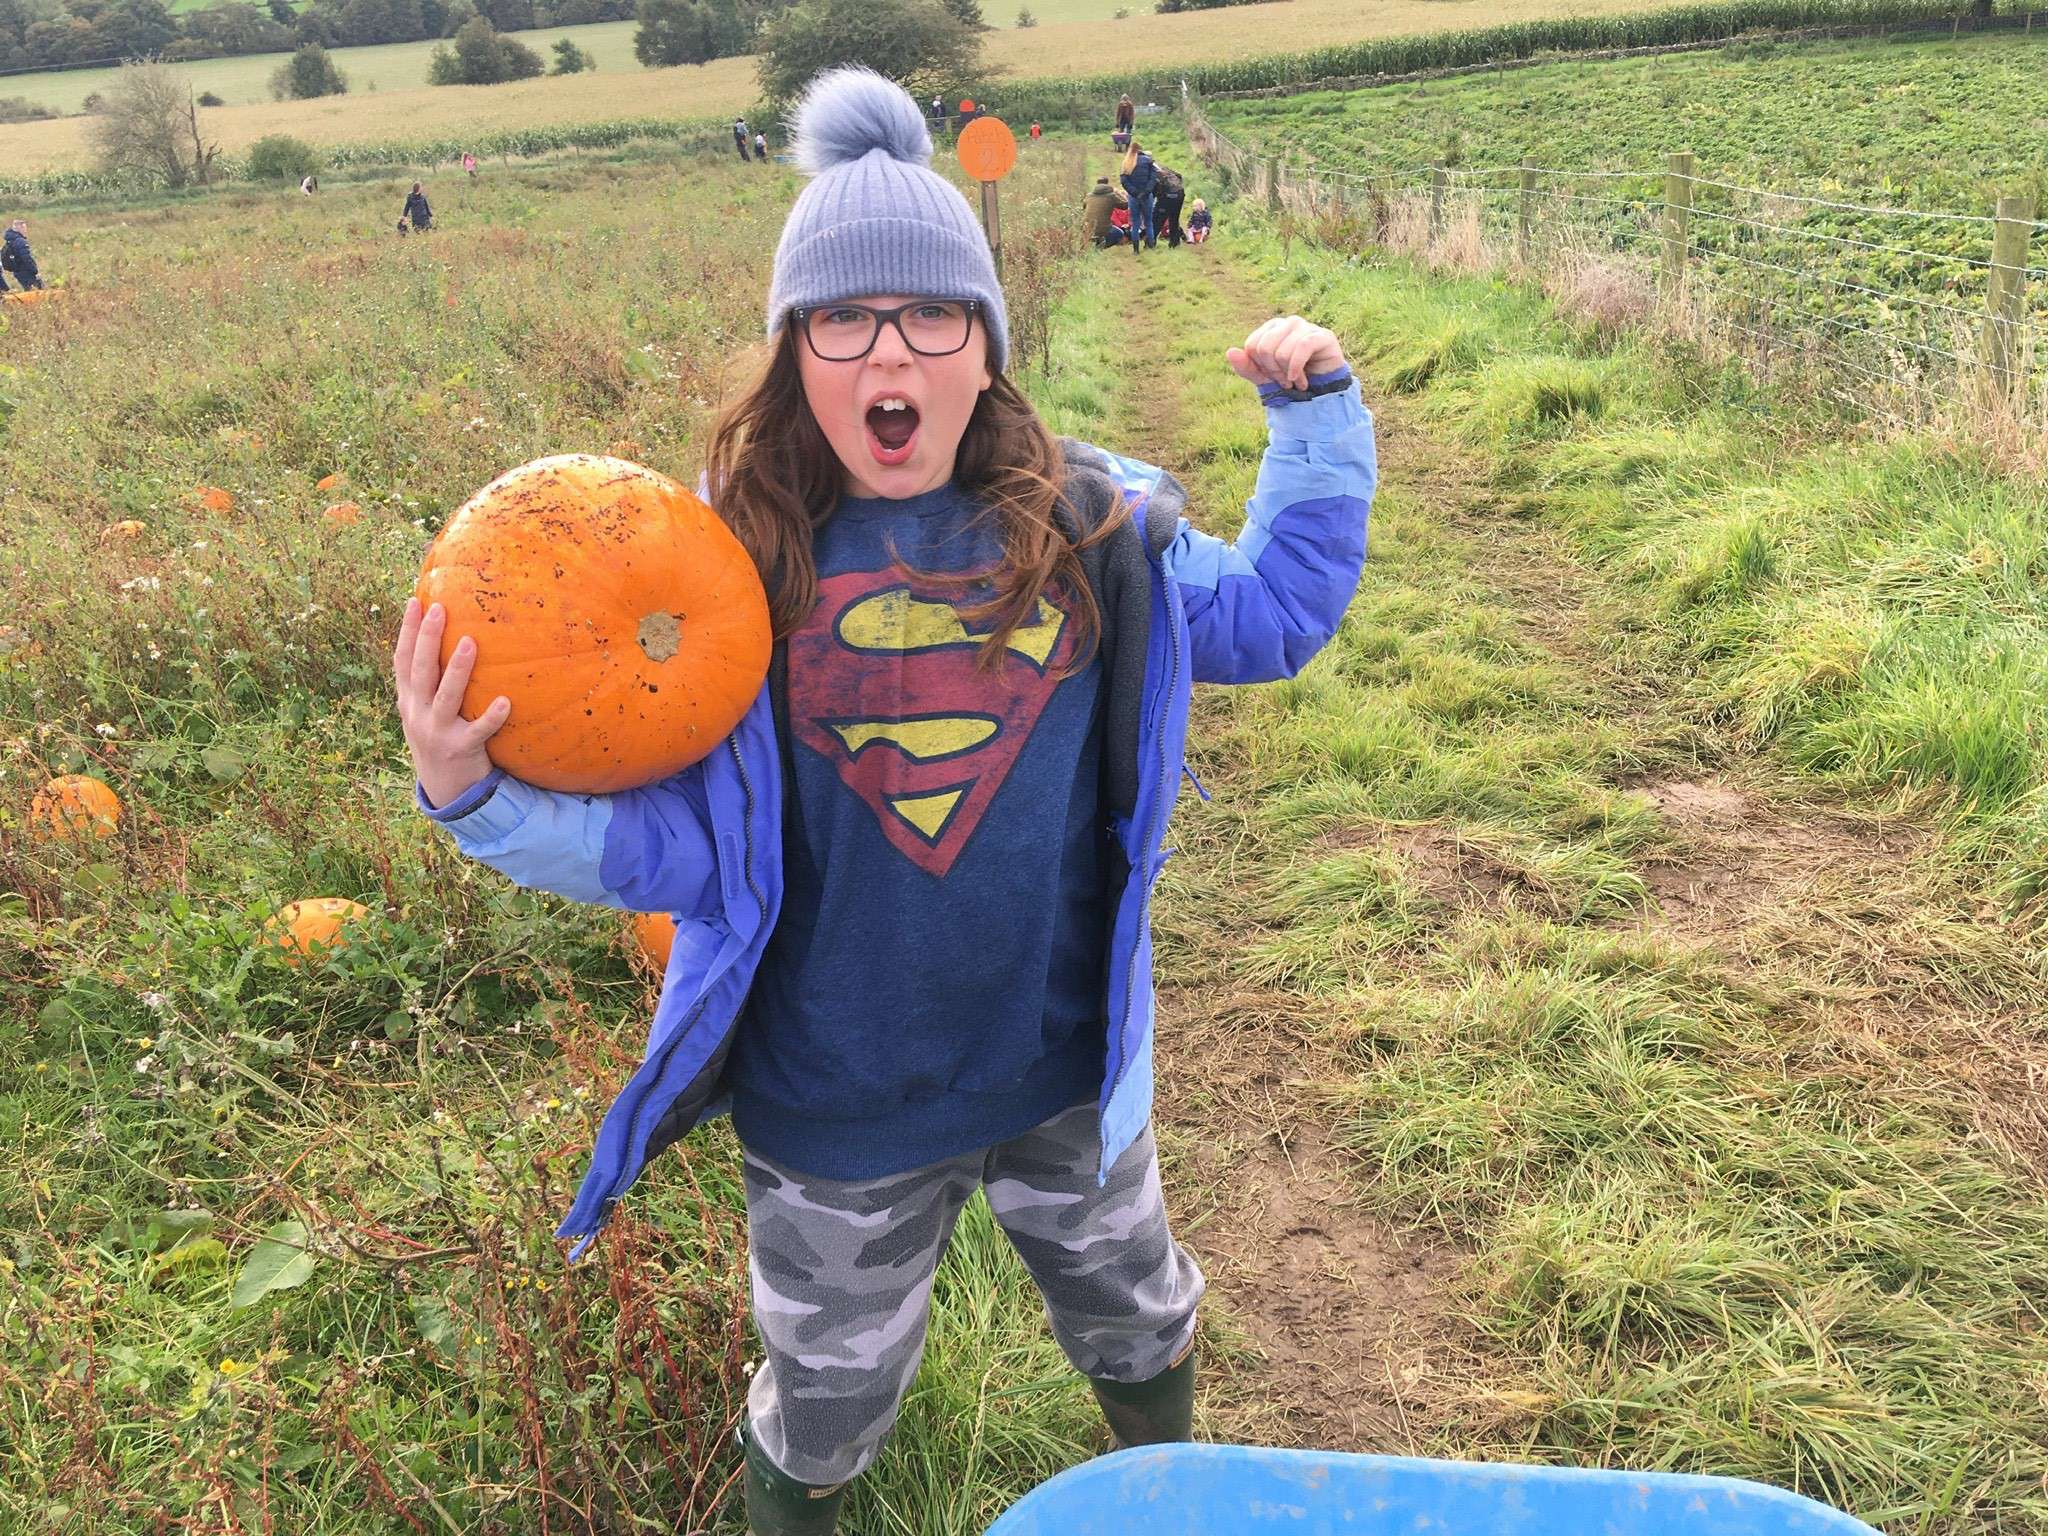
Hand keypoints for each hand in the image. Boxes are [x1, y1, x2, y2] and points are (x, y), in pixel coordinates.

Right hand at [393, 597, 510, 808]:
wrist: (445, 788)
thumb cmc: (440, 738)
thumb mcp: (423, 711)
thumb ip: (427, 683)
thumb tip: (441, 640)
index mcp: (408, 701)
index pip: (402, 660)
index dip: (407, 631)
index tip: (414, 601)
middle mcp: (418, 714)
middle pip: (421, 672)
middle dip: (427, 639)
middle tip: (440, 609)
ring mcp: (438, 732)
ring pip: (446, 697)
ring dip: (458, 670)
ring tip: (470, 641)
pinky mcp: (462, 750)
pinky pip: (478, 731)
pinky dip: (491, 717)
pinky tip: (505, 701)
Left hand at [1227, 315, 1347, 390]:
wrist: (1320, 387)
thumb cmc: (1290, 377)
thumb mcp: (1262, 376)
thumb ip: (1244, 366)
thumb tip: (1230, 352)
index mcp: (1271, 327)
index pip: (1252, 345)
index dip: (1259, 367)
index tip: (1272, 376)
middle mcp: (1288, 322)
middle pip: (1265, 348)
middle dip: (1273, 372)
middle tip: (1284, 381)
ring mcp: (1306, 326)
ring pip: (1282, 352)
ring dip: (1287, 375)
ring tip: (1296, 380)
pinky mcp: (1322, 336)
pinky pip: (1302, 348)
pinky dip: (1297, 369)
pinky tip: (1300, 380)